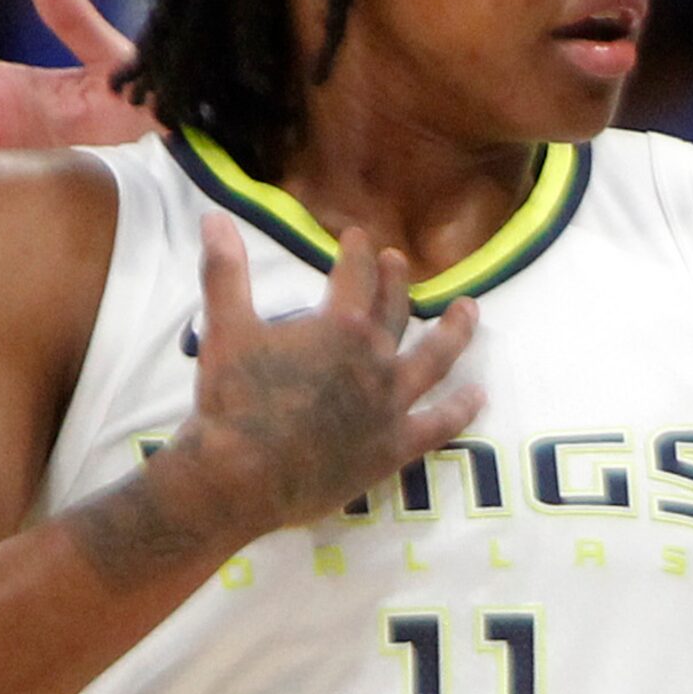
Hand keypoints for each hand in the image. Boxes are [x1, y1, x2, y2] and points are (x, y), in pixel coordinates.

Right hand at [160, 215, 483, 539]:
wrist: (241, 476)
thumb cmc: (231, 401)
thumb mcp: (225, 329)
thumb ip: (225, 272)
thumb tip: (213, 217)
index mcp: (340, 328)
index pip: (355, 277)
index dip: (356, 253)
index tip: (357, 238)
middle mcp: (375, 361)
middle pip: (396, 311)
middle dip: (397, 282)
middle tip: (399, 262)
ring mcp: (391, 404)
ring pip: (436, 359)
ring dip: (455, 332)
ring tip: (469, 310)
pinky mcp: (395, 446)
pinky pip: (440, 424)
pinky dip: (462, 409)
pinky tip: (479, 395)